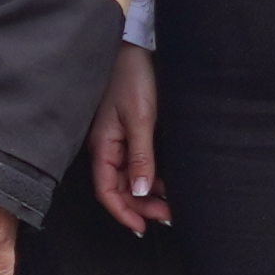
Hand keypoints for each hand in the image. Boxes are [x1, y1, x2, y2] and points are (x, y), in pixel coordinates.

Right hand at [85, 45, 169, 236]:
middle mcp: (108, 146)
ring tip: (172, 204)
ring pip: (131, 177)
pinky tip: (167, 182)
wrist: (137, 46)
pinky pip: (138, 162)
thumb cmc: (133, 77)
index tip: (143, 227)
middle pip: (120, 188)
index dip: (123, 212)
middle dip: (141, 206)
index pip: (107, 190)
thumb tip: (142, 191)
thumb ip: (141, 156)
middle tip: (168, 217)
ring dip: (148, 194)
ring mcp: (119, 139)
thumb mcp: (140, 119)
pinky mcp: (131, 131)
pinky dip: (152, 176)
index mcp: (103, 145)